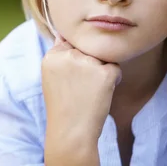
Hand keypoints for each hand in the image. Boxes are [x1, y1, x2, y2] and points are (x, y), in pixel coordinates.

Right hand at [41, 35, 120, 164]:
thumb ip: (59, 55)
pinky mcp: (104, 73)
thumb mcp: (52, 76)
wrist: (71, 132)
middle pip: (87, 50)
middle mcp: (67, 56)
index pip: (70, 44)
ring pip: (102, 58)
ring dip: (100, 72)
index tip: (70, 80)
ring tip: (88, 92)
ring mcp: (86, 63)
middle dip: (88, 65)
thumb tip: (64, 33)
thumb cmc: (63, 106)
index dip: (74, 62)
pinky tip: (100, 94)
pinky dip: (112, 80)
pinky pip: (115, 68)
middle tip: (79, 89)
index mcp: (52, 56)